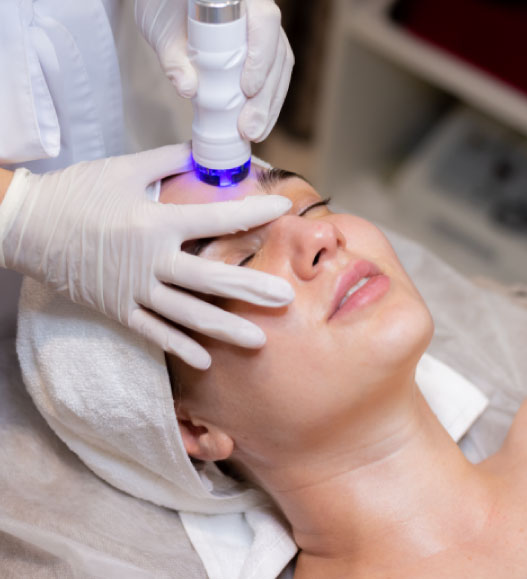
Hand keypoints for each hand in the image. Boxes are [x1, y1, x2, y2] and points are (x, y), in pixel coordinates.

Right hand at [0, 143, 293, 368]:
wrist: (28, 225)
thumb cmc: (78, 192)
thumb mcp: (125, 169)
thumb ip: (168, 161)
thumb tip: (202, 152)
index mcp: (156, 222)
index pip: (216, 219)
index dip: (254, 211)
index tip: (282, 207)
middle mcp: (151, 260)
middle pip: (211, 278)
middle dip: (252, 288)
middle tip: (286, 298)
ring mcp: (135, 290)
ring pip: (188, 314)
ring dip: (226, 328)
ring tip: (259, 340)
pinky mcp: (119, 308)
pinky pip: (154, 332)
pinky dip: (179, 347)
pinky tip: (206, 360)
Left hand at [134, 0, 293, 141]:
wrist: (170, 9)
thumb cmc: (167, 11)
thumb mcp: (164, 32)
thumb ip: (173, 59)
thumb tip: (187, 89)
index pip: (265, 23)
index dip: (261, 57)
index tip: (247, 90)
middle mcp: (261, 14)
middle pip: (278, 54)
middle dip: (266, 97)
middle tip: (249, 129)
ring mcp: (266, 35)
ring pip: (280, 70)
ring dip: (269, 106)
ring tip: (254, 133)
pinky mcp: (263, 53)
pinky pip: (273, 78)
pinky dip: (266, 103)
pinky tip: (257, 125)